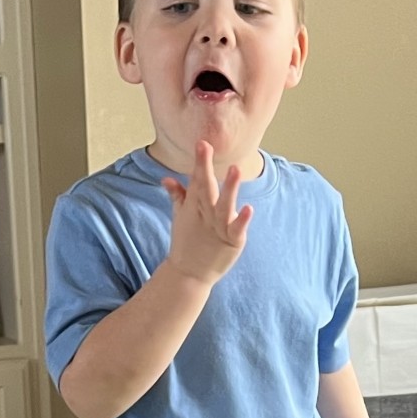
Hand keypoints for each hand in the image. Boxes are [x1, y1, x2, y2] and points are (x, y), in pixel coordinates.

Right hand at [160, 141, 251, 286]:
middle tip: (206, 148)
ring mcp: (218, 227)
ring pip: (224, 206)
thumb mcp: (181, 216)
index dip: (199, 161)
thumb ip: (178, 195)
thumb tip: (166, 179)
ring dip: (229, 188)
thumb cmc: (188, 241)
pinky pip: (237, 229)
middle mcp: (206, 213)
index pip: (197, 179)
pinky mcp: (231, 241)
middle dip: (205, 168)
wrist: (189, 274)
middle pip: (205, 188)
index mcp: (195, 204)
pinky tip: (249, 208)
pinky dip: (242, 220)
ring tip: (235, 170)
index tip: (202, 143)